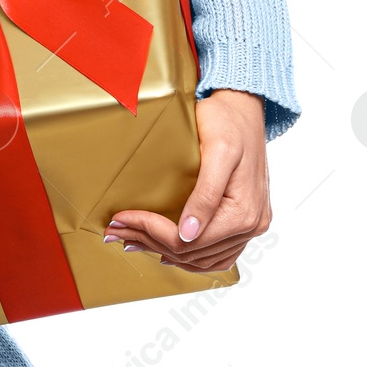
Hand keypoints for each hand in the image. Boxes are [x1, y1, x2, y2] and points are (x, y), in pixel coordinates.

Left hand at [103, 88, 270, 271]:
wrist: (244, 107)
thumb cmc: (229, 121)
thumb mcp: (218, 151)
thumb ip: (206, 195)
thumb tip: (188, 234)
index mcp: (244, 212)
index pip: (188, 240)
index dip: (149, 231)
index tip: (121, 219)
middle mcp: (250, 225)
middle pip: (191, 252)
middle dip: (149, 241)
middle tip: (116, 231)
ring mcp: (249, 225)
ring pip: (202, 259)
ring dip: (165, 252)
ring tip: (132, 241)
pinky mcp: (244, 221)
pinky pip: (217, 253)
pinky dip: (190, 256)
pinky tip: (166, 250)